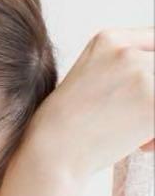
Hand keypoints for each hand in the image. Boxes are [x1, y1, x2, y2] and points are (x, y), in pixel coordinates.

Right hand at [22, 27, 153, 181]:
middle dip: (153, 94)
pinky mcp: (153, 101)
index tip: (146, 90)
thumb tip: (146, 78)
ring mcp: (141, 74)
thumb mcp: (85, 80)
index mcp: (108, 40)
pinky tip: (142, 144)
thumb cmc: (61, 129)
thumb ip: (118, 69)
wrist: (50, 156)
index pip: (154, 42)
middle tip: (141, 118)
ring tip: (141, 135)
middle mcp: (126, 51)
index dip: (151, 72)